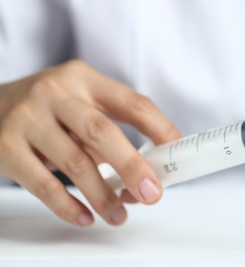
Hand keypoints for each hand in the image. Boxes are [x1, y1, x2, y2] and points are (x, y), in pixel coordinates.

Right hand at [0, 60, 181, 225]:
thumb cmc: (43, 108)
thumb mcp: (75, 102)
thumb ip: (106, 129)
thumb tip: (145, 169)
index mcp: (84, 79)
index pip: (133, 103)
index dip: (161, 129)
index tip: (177, 154)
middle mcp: (57, 93)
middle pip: (103, 132)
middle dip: (132, 167)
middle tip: (151, 194)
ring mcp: (28, 118)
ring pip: (76, 163)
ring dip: (103, 196)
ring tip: (117, 214)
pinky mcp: (6, 146)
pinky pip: (44, 184)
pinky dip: (67, 205)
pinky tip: (84, 216)